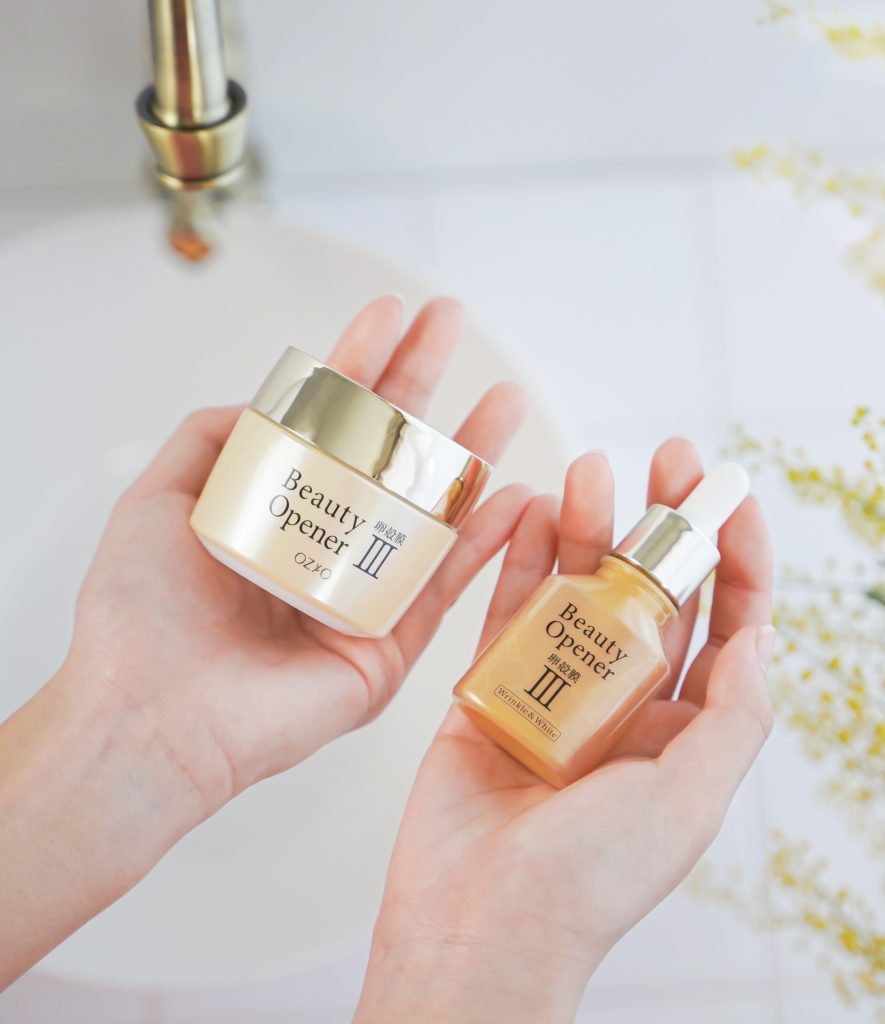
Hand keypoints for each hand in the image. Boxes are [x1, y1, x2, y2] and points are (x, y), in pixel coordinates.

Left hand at [0, 297, 528, 984]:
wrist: (154, 716)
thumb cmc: (142, 615)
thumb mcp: (160, 500)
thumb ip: (212, 439)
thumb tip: (268, 401)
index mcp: (276, 509)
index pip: (330, 423)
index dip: (362, 364)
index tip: (392, 312)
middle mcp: (326, 545)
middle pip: (386, 451)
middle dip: (422, 382)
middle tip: (453, 321)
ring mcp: (363, 593)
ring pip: (430, 511)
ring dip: (470, 452)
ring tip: (505, 399)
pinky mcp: (390, 645)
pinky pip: (446, 586)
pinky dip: (482, 542)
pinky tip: (512, 496)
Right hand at [355, 440, 773, 1023]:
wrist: (476, 923)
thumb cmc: (588, 881)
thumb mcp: (688, 803)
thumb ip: (733, 717)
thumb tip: (760, 636)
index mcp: (684, 729)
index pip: (727, 624)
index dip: (737, 555)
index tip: (729, 494)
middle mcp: (627, 701)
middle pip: (656, 591)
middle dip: (666, 522)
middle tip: (669, 458)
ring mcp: (557, 688)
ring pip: (582, 587)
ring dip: (590, 525)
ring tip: (588, 469)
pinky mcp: (493, 686)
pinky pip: (509, 609)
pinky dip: (519, 558)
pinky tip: (529, 511)